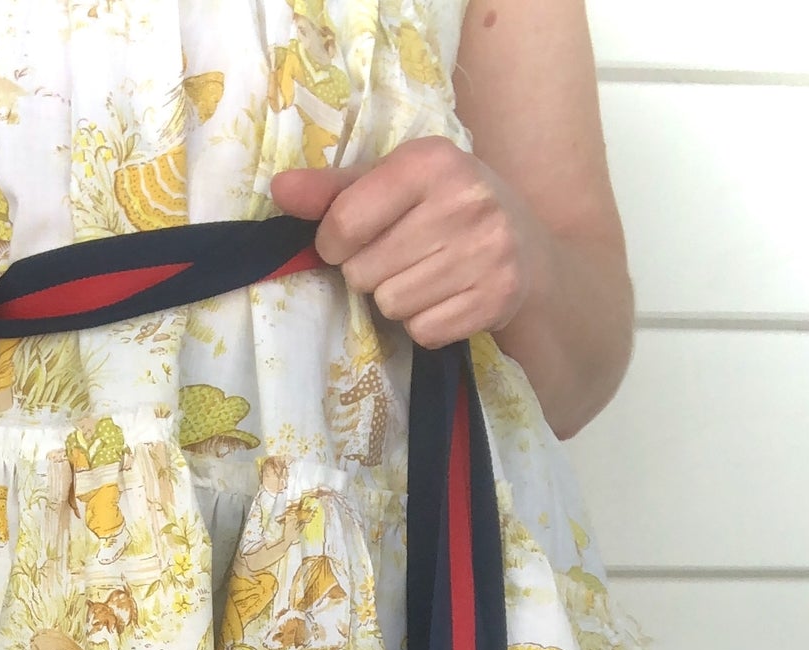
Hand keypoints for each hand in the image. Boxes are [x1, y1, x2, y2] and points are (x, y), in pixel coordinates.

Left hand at [271, 137, 537, 348]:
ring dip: (399, 300)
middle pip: (364, 272)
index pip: (344, 222)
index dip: (334, 243)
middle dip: (372, 273)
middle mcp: (464, 200)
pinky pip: (425, 331)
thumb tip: (279, 190)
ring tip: (426, 277)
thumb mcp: (395, 185)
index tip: (352, 240)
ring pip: (392, 305)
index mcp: (430, 160)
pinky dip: (427, 324)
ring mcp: (487, 250)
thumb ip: (334, 191)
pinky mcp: (497, 296)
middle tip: (403, 258)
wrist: (529, 247)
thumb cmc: (445, 209)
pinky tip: (447, 298)